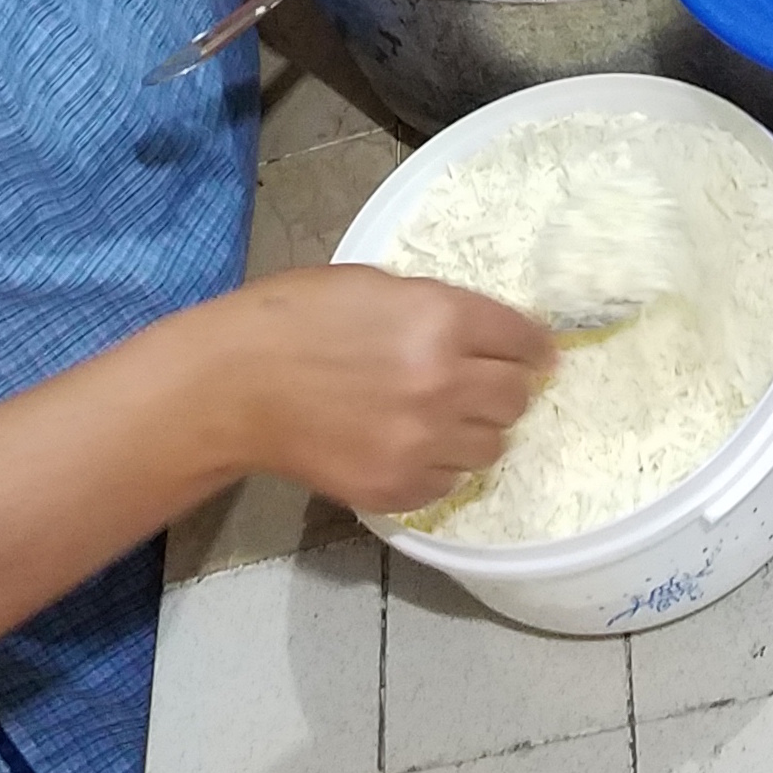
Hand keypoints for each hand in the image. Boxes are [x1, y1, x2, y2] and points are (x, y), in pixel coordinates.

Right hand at [221, 265, 554, 513]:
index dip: (535, 346)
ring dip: (477, 429)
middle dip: (506, 386)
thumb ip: (438, 308)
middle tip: (482, 382)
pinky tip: (410, 443)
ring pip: (493, 446)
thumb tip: (489, 334)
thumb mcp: (376, 286)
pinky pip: (450, 482)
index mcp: (442, 319)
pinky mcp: (398, 487)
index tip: (538, 354)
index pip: (525, 340)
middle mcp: (445, 383)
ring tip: (442, 416)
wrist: (235, 384)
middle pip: (517, 397)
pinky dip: (440, 464)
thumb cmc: (296, 317)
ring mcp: (423, 443)